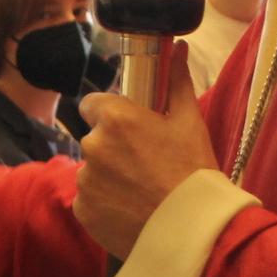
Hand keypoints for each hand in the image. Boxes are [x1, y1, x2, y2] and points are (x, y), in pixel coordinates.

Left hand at [73, 48, 218, 258]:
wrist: (192, 228)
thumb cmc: (194, 171)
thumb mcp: (189, 121)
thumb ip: (176, 81)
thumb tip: (178, 48)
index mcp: (115, 118)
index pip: (93, 104)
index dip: (110, 114)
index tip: (129, 127)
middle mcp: (92, 145)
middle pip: (95, 139)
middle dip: (113, 147)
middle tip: (145, 164)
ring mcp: (85, 179)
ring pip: (92, 170)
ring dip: (109, 176)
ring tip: (141, 190)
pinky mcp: (82, 209)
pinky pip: (89, 199)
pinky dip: (104, 203)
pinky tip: (131, 209)